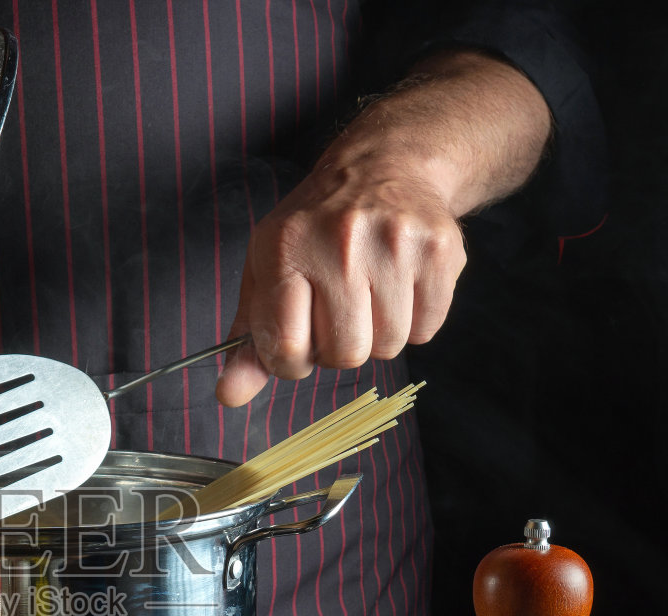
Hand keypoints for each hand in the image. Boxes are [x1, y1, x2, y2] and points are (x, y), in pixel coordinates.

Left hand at [216, 154, 465, 405]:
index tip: (297, 344)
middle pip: (345, 354)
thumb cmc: (315, 232)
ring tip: (370, 292)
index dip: (292, 362)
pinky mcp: (439, 249)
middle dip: (339, 346)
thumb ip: (249, 341)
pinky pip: (426, 329)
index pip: (287, 346)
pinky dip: (414, 321)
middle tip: (339, 309)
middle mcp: (340, 241)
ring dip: (378, 334)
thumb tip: (229, 396)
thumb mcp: (267, 273)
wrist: (383, 166)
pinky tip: (401, 284)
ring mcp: (394, 242)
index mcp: (286, 247)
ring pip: (389, 346)